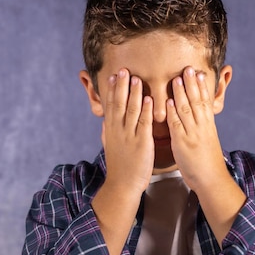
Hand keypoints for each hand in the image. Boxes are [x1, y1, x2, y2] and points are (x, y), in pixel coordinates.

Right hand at [102, 68, 154, 195]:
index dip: (112, 89)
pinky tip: (148, 99)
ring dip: (134, 93)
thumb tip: (106, 120)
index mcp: (111, 129)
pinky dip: (145, 110)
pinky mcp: (141, 143)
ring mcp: (129, 135)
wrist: (122, 184)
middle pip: (119, 103)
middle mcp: (118, 130)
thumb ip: (109, 131)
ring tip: (137, 78)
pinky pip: (143, 123)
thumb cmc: (120, 165)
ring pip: (131, 110)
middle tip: (124, 70)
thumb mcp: (110, 145)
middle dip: (122, 86)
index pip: (111, 104)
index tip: (113, 75)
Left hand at [167, 66, 246, 244]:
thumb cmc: (207, 162)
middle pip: (198, 101)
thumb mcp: (207, 140)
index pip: (206, 102)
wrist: (212, 180)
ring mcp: (193, 134)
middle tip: (188, 68)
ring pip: (188, 110)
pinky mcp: (183, 143)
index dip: (202, 86)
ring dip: (182, 93)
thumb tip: (199, 117)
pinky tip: (168, 102)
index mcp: (208, 125)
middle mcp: (202, 127)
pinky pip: (178, 125)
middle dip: (192, 84)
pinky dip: (173, 112)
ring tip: (177, 78)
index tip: (199, 73)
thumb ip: (202, 127)